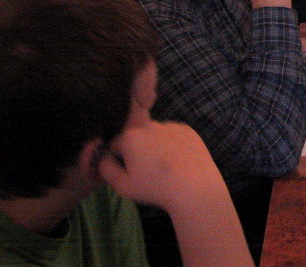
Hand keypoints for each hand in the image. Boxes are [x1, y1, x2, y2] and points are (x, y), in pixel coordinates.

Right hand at [101, 120, 253, 266]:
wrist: (194, 187)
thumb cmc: (154, 187)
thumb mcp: (122, 185)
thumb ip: (106, 169)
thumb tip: (104, 158)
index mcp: (131, 136)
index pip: (116, 145)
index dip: (120, 160)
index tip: (130, 172)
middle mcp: (150, 124)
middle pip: (136, 137)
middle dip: (138, 150)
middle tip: (148, 171)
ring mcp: (171, 125)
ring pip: (156, 135)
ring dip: (155, 146)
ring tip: (166, 167)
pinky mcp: (188, 129)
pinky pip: (173, 135)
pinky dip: (173, 144)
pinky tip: (179, 160)